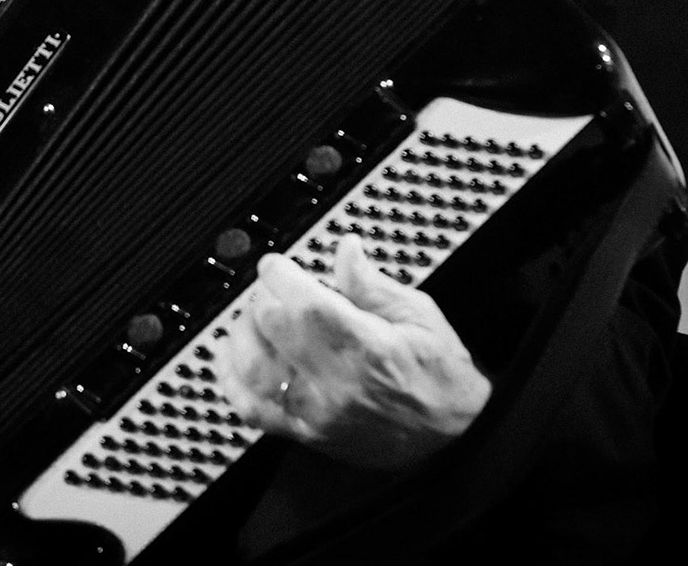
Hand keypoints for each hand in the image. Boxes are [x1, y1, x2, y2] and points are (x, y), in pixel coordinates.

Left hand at [214, 237, 491, 469]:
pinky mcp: (306, 435)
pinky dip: (232, 380)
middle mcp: (335, 382)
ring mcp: (316, 412)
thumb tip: (346, 249)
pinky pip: (252, 409)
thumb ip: (372, 283)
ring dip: (243, 333)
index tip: (277, 264)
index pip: (302, 301)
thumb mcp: (419, 316)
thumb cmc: (442, 377)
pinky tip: (231, 358)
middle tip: (273, 288)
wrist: (457, 438)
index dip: (279, 274)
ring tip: (254, 317)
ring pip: (254, 366)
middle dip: (263, 297)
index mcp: (365, 345)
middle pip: (272, 328)